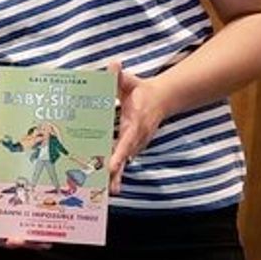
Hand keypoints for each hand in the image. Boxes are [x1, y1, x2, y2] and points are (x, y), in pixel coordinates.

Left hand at [107, 65, 165, 191]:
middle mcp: (135, 139)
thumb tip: (114, 64)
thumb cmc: (142, 90)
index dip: (118, 155)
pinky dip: (111, 175)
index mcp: (136, 125)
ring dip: (112, 180)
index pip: (127, 142)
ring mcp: (133, 146)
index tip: (109, 166)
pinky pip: (119, 163)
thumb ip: (119, 75)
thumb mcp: (131, 81)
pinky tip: (100, 187)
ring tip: (102, 196)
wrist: (160, 100)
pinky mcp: (128, 149)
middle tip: (105, 191)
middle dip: (115, 175)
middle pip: (124, 160)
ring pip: (122, 165)